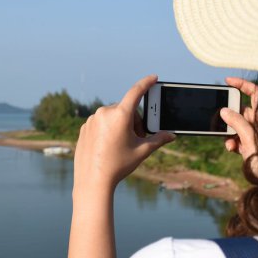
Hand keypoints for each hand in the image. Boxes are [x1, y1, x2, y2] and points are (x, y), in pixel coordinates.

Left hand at [73, 75, 175, 196]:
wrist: (92, 180)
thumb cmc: (118, 165)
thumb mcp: (142, 151)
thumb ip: (158, 139)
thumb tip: (172, 135)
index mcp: (120, 115)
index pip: (136, 92)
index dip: (146, 83)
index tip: (153, 77)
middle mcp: (105, 113)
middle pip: (126, 109)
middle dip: (134, 121)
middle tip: (137, 138)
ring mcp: (92, 119)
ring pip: (112, 116)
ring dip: (120, 124)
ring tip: (121, 144)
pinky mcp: (85, 127)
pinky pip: (100, 122)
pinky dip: (107, 129)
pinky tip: (108, 146)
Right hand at [220, 77, 257, 176]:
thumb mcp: (250, 141)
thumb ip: (238, 124)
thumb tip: (225, 111)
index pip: (255, 93)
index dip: (242, 84)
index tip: (227, 81)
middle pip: (242, 110)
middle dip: (230, 117)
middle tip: (222, 124)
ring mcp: (257, 135)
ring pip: (238, 126)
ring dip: (230, 133)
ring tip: (229, 143)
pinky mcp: (252, 146)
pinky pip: (239, 138)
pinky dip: (233, 142)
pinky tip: (232, 149)